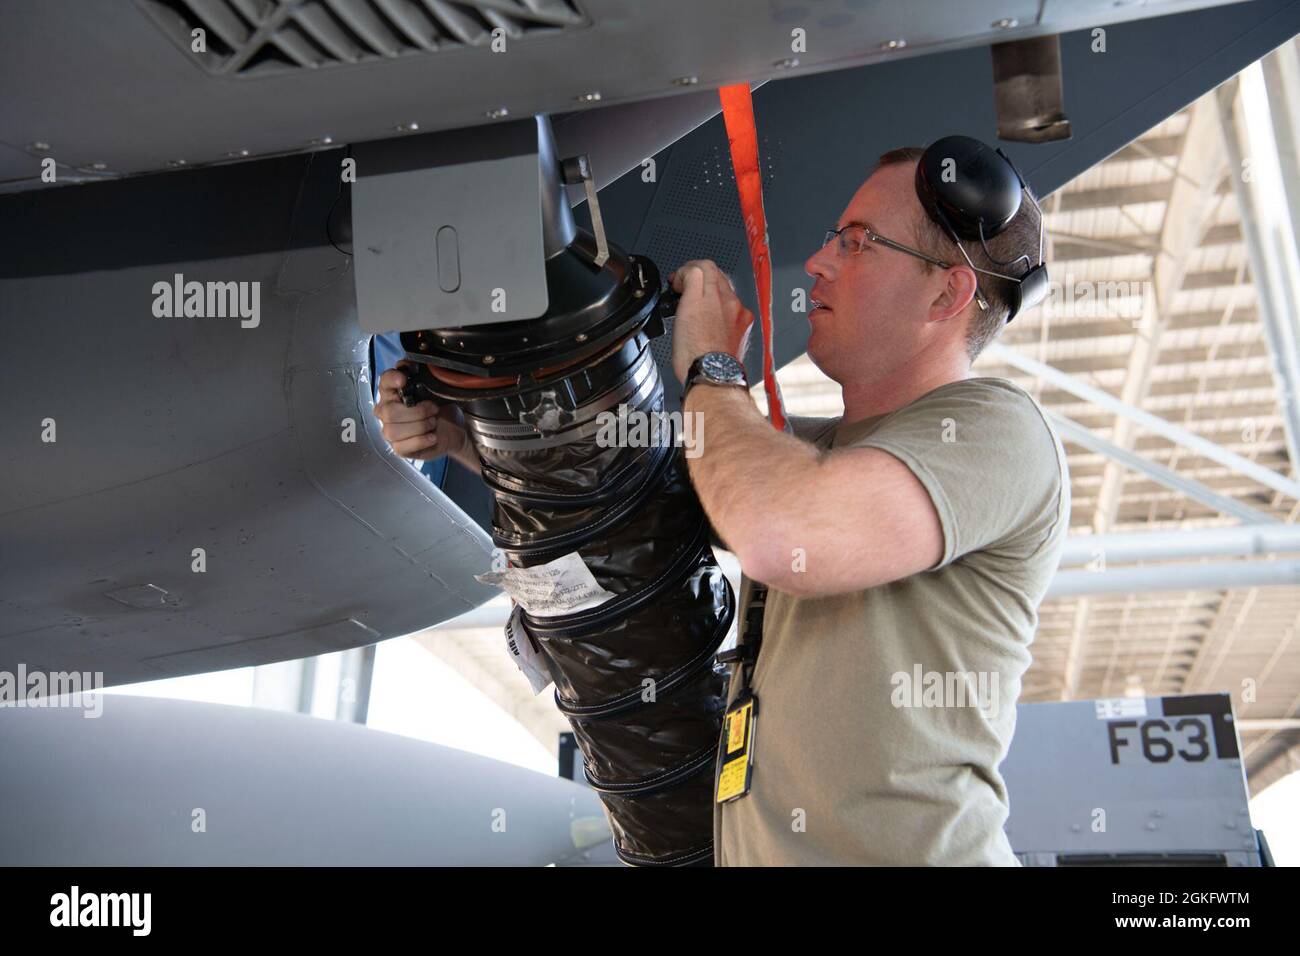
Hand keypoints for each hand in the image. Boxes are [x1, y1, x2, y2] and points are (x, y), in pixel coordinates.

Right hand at [373, 363, 469, 462]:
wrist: (453, 429)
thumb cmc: (440, 408)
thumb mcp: (435, 388)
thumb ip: (422, 374)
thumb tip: (410, 363)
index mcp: (393, 393)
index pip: (383, 382)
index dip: (391, 380)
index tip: (403, 380)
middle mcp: (387, 412)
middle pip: (388, 412)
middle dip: (417, 411)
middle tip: (433, 409)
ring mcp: (391, 431)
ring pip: (394, 430)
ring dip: (420, 425)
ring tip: (433, 423)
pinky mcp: (399, 448)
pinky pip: (403, 446)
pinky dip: (421, 440)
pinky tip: (432, 436)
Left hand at [668, 259, 754, 385]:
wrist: (713, 375)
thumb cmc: (714, 369)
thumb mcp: (725, 348)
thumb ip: (721, 332)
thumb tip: (708, 332)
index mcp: (740, 317)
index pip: (726, 288)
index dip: (709, 285)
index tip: (696, 293)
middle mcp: (734, 305)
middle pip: (718, 275)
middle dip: (699, 275)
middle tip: (684, 285)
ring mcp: (718, 299)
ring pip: (707, 269)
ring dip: (690, 272)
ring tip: (679, 283)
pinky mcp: (700, 298)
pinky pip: (693, 271)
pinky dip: (682, 273)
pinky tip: (675, 283)